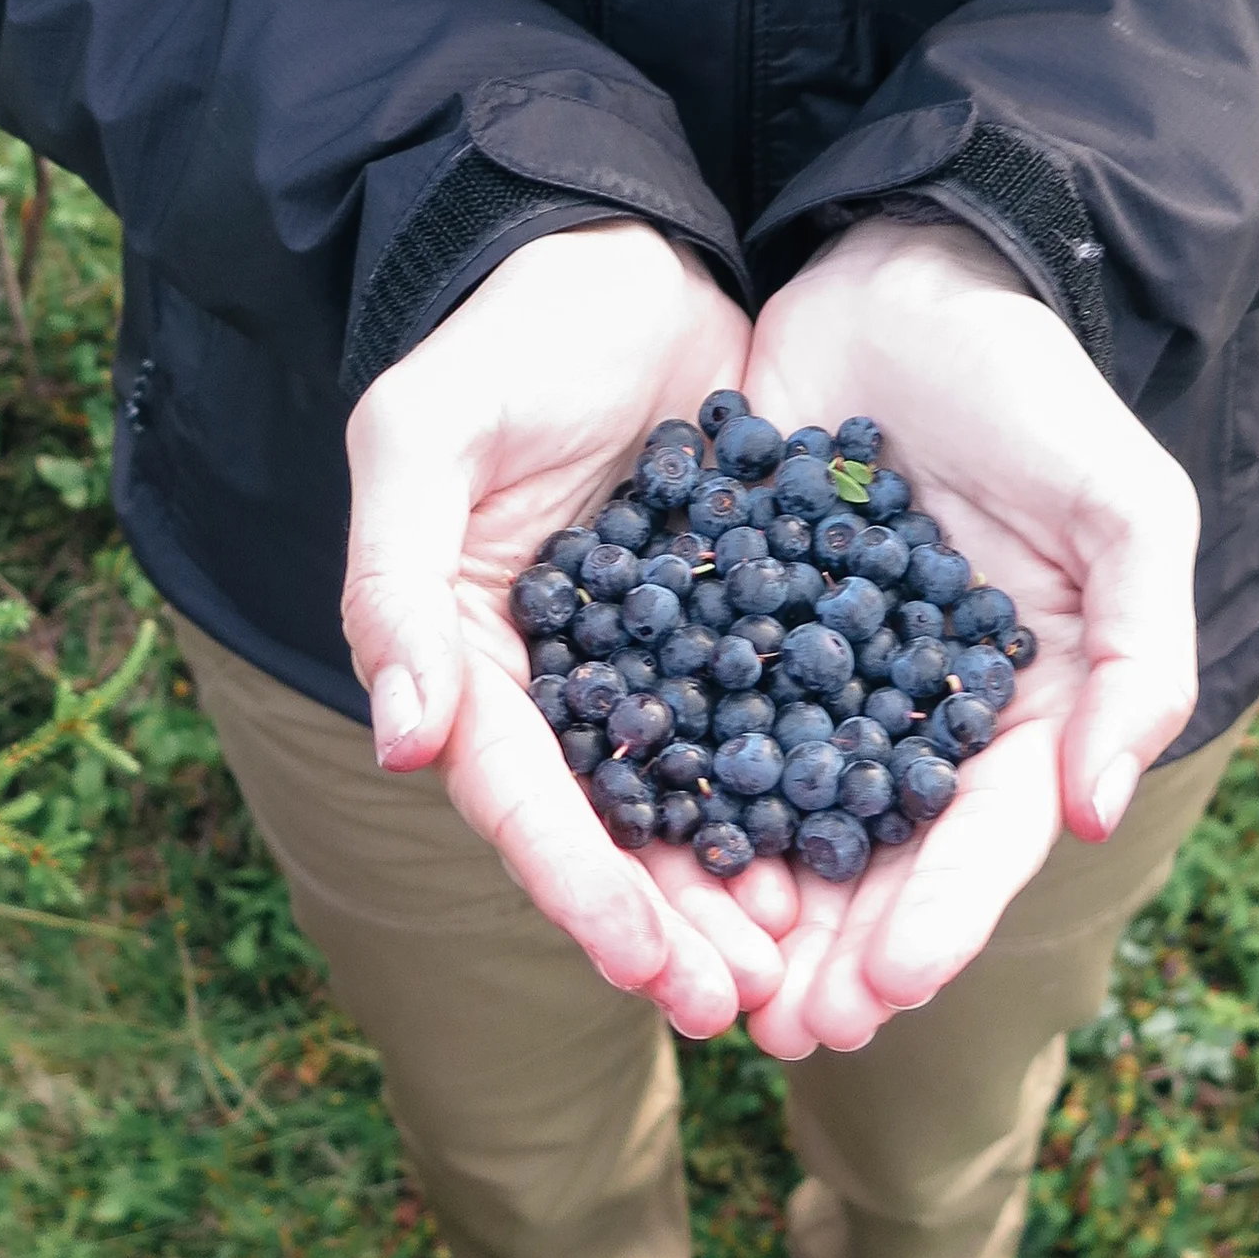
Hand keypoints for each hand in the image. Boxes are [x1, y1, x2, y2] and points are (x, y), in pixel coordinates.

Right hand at [343, 220, 791, 1038]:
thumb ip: (396, 579)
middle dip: (670, 926)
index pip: (517, 794)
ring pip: (692, 802)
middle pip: (608, 830)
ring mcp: (646, 660)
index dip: (577, 885)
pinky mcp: (730, 623)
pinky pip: (767, 728)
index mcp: (464, 656)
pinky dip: (803, 795)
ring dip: (738, 891)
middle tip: (747, 1008)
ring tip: (804, 969)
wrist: (619, 248)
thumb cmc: (505, 333)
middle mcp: (553, 680)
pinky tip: (862, 850)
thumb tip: (402, 740)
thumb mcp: (425, 433)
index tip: (648, 966)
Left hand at [738, 216, 1199, 1057]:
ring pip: (783, 818)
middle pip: (879, 858)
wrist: (903, 268)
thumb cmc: (1033, 385)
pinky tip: (634, 859)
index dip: (940, 917)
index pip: (982, 836)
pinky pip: (698, 727)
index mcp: (1023, 707)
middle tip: (784, 1030)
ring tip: (705, 984)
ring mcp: (819, 677)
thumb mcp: (1123, 502)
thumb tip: (1095, 810)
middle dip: (837, 952)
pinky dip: (676, 800)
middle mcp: (919, 714)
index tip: (887, 989)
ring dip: (750, 909)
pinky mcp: (729, 625)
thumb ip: (1141, 654)